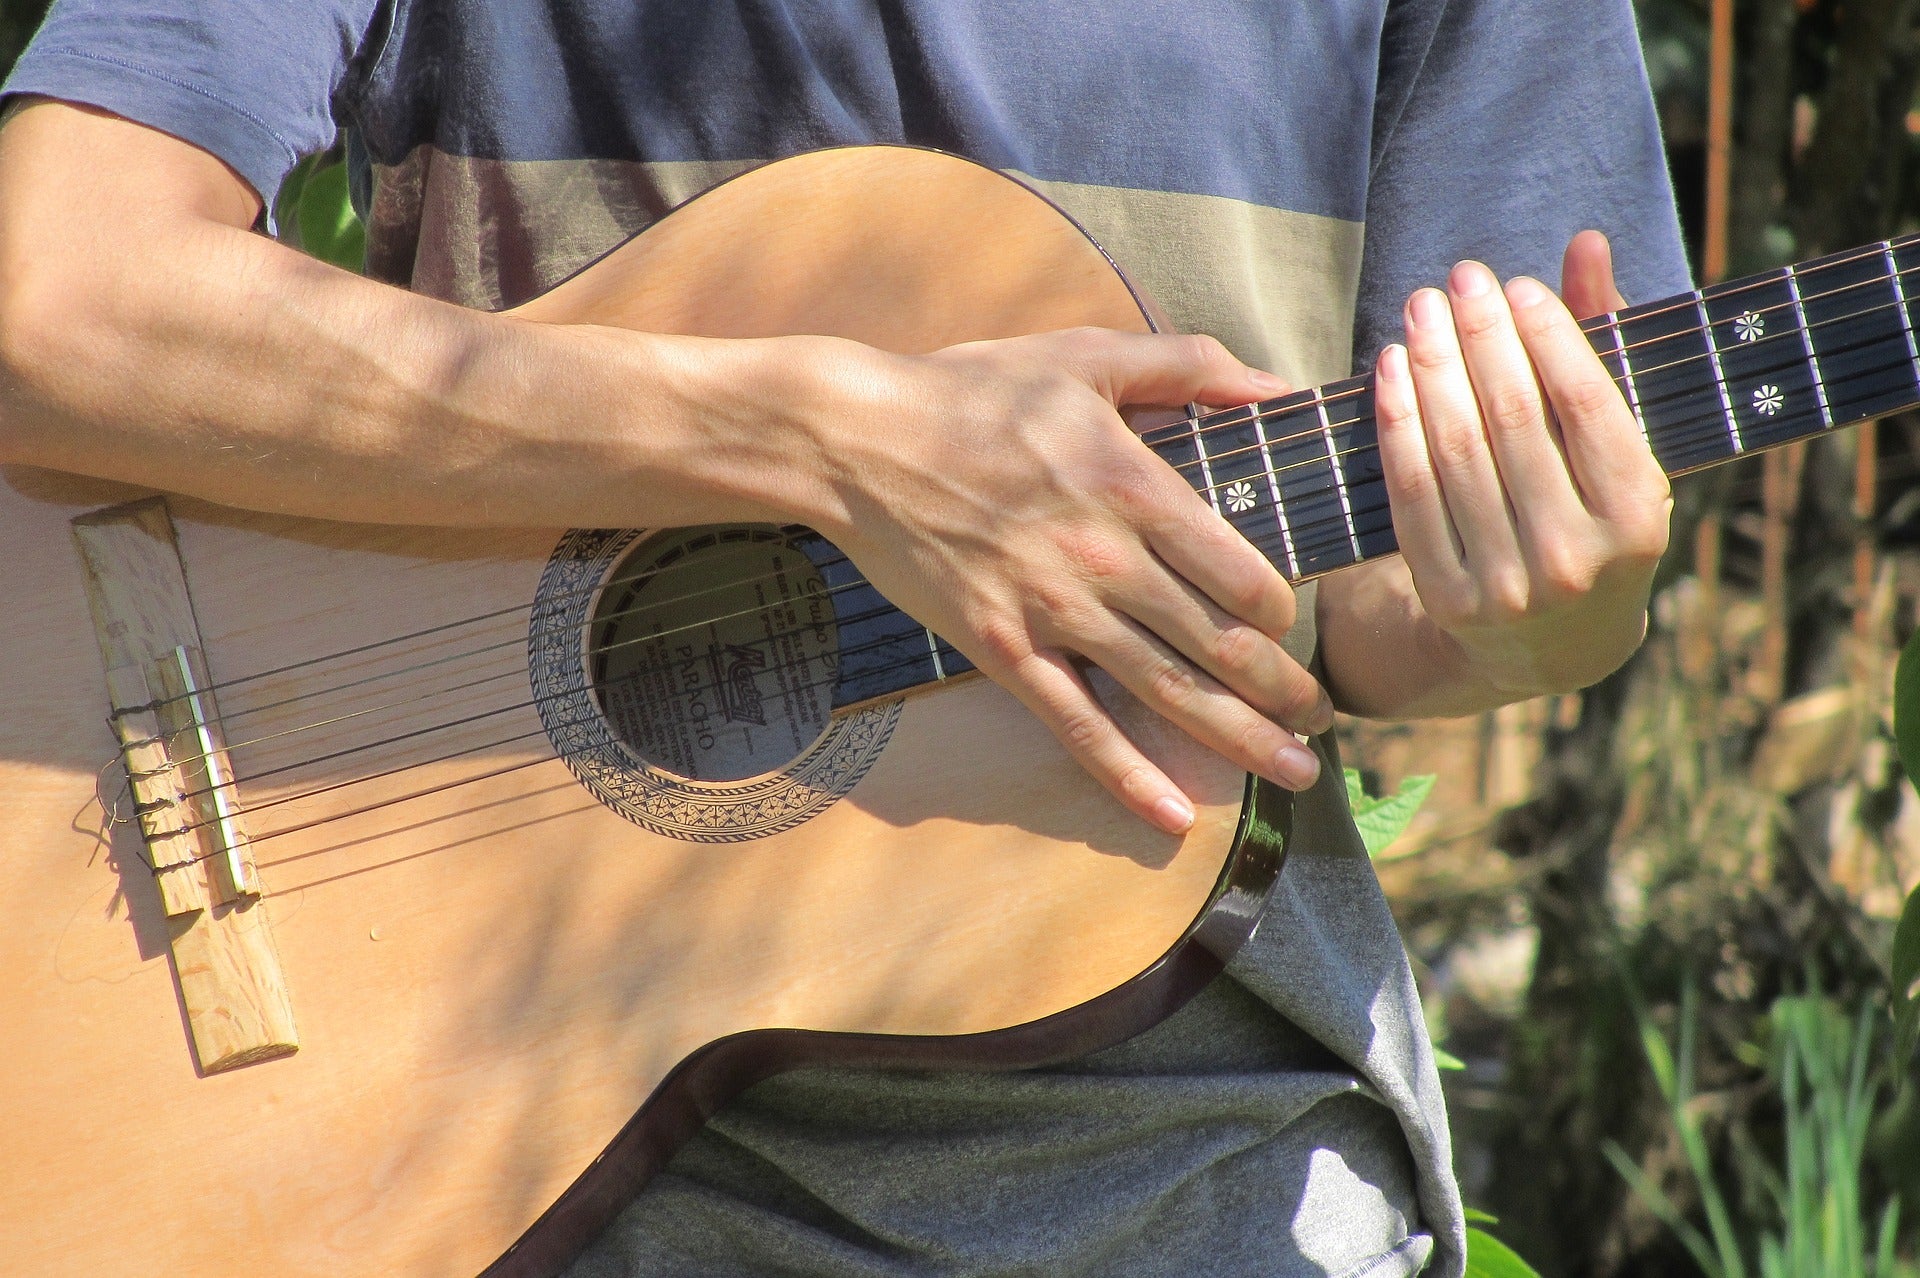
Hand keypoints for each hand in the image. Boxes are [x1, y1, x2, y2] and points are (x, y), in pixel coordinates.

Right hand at [814, 327, 1333, 834]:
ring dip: (1241, 741)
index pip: (1243, 573)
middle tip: (1320, 721)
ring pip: (1168, 694)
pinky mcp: (1002, 649)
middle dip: (1285, 693)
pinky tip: (1171, 818)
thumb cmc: (971, 393)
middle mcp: (1107, 561)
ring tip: (1294, 773)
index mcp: (1137, 489)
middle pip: (1222, 646)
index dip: (1281, 612)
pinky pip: (1076, 726)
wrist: (859, 439)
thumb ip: (1190, 366)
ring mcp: (1054, 612)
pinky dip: (1127, 776)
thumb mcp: (1087, 357)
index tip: (1289, 628)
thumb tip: (1277, 385)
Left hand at [1370, 232, 1670, 699]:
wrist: (1556, 645)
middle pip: (1513, 421)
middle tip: (1456, 280)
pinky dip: (1396, 426)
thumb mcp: (1620, 444)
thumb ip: (1604, 342)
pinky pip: (1412, 496)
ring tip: (1419, 310)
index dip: (1545, 334)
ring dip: (1432, 369)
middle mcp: (1576, 557)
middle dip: (1479, 337)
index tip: (1513, 284)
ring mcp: (1509, 586)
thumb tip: (1586, 243)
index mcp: (1638, 516)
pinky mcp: (1448, 600)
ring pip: (1457, 454)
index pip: (1584, 405)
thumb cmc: (1593, 514)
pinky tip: (1390, 371)